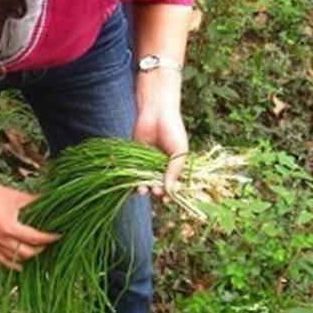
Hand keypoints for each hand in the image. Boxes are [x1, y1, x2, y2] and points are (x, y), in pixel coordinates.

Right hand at [0, 181, 59, 270]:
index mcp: (9, 227)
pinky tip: (22, 265)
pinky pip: (3, 261)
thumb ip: (33, 201)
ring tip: (40, 250)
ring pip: (17, 259)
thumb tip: (49, 200)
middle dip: (42, 248)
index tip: (59, 235)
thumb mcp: (15, 196)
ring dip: (30, 257)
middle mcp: (2, 240)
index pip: (35, 238)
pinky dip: (15, 264)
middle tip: (51, 241)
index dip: (49, 238)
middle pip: (28, 252)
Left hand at [133, 69, 188, 198]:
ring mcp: (148, 163)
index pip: (173, 184)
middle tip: (156, 193)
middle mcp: (161, 166)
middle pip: (158, 185)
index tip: (167, 200)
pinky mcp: (135, 157)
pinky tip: (134, 186)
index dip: (171, 193)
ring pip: (145, 181)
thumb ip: (175, 170)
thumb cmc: (173, 129)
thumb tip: (169, 189)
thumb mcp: (179, 151)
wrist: (156, 112)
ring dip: (144, 189)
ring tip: (143, 190)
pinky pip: (134, 172)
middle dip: (157, 192)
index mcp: (174, 165)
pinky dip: (133, 180)